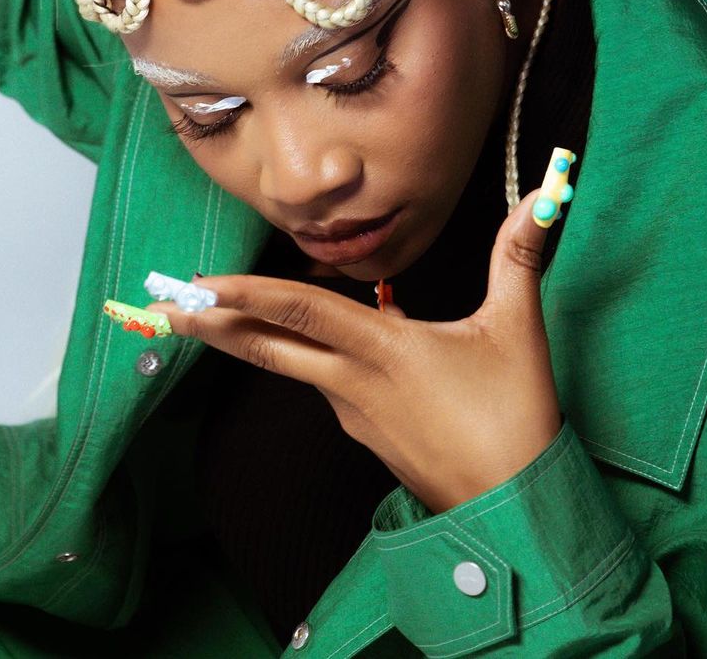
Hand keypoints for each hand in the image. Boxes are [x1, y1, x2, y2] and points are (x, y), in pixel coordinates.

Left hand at [147, 186, 563, 514]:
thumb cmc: (514, 419)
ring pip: (292, 365)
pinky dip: (309, 358)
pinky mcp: (366, 435)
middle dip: (210, 325)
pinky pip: (328, 384)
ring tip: (212, 318)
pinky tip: (325, 344)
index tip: (198, 285)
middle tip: (161, 308)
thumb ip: (518, 257)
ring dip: (251, 339)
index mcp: (380, 351)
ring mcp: (354, 414)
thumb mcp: (516, 329)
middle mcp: (353, 382)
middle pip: (267, 348)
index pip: (300, 310)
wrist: (514, 510)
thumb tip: (545, 194)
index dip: (246, 292)